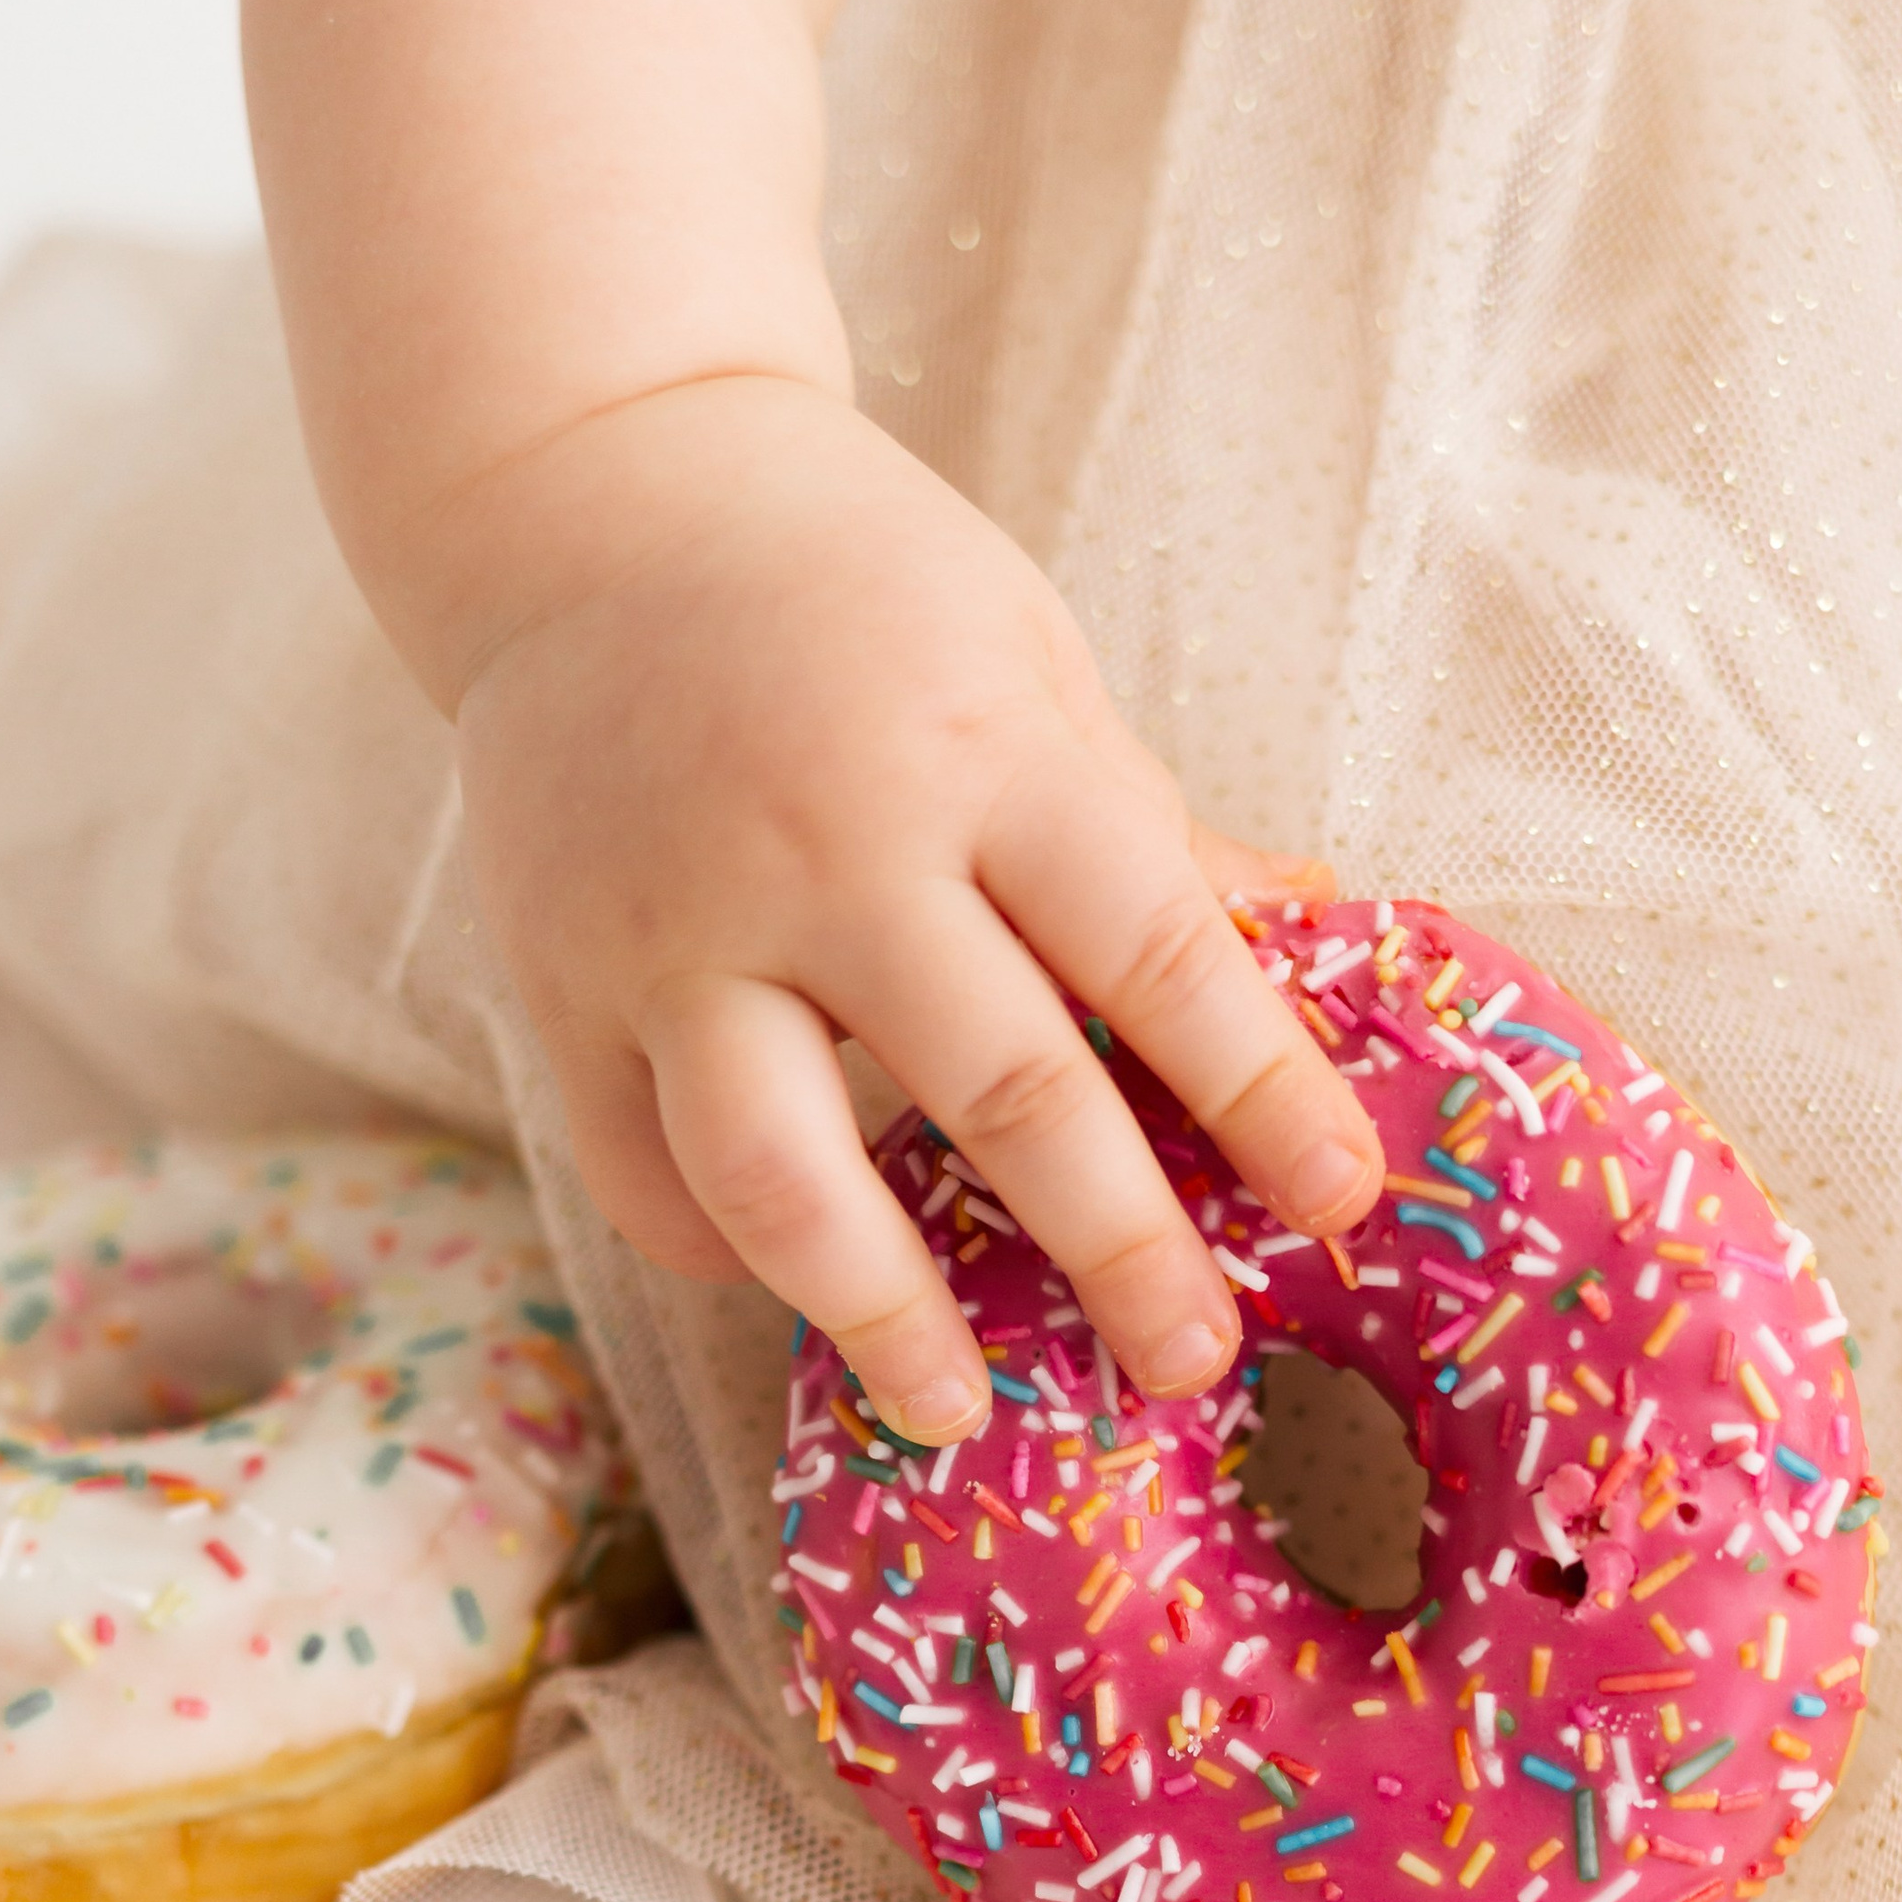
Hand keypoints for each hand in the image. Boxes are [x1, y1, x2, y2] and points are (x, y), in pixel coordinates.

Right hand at [457, 377, 1383, 1442]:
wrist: (589, 491)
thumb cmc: (853, 582)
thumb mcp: (1032, 658)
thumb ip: (1151, 822)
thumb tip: (1323, 928)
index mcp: (980, 752)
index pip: (1156, 951)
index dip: (1262, 1092)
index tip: (1341, 1203)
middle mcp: (829, 850)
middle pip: (1004, 1093)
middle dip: (1118, 1249)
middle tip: (1190, 1358)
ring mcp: (675, 928)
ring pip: (787, 1177)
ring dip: (888, 1316)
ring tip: (960, 1411)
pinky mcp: (559, 982)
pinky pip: (646, 1169)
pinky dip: (727, 1251)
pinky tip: (799, 1286)